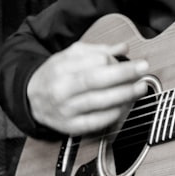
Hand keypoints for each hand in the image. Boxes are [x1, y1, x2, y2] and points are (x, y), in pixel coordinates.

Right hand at [26, 41, 148, 136]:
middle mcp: (62, 88)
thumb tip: (123, 48)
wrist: (31, 99)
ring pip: (98, 102)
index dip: (115, 61)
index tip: (133, 61)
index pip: (93, 61)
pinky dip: (112, 114)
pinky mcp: (70, 127)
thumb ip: (97, 50)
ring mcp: (66, 109)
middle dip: (124, 74)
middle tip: (143, 69)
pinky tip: (124, 107)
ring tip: (139, 88)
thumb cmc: (55, 75)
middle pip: (96, 80)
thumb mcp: (70, 56)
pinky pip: (95, 122)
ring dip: (123, 95)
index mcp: (62, 67)